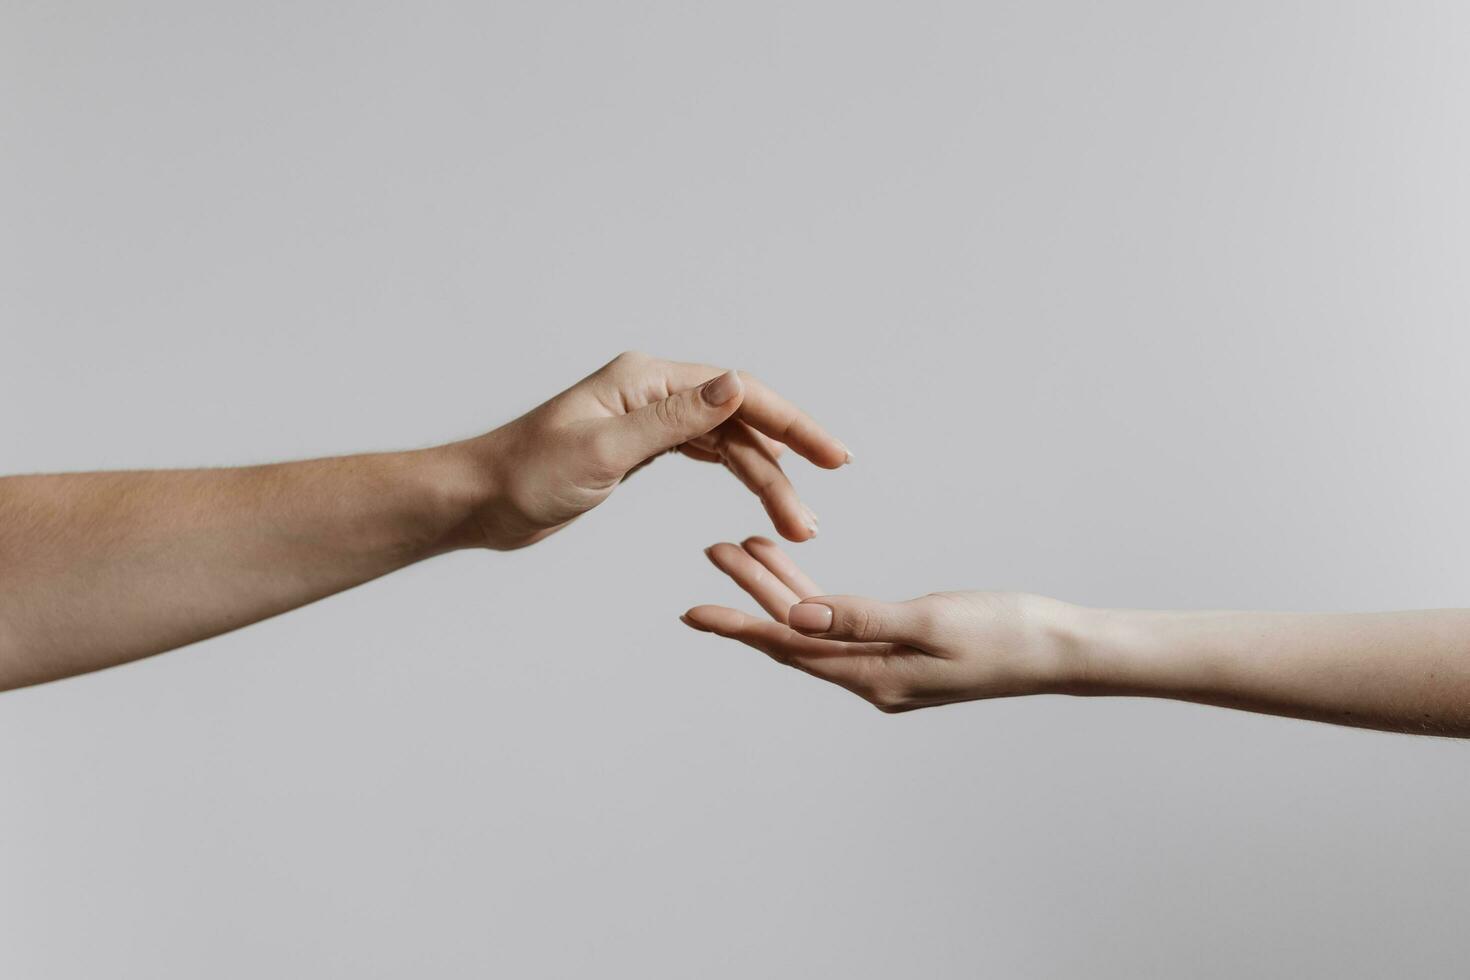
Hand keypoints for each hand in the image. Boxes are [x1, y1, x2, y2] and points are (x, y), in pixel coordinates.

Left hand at [456, 352, 850, 549]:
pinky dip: (735, 471)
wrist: (480, 499)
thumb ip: (672, 422)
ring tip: (795, 523)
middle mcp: (653, 392)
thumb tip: (736, 385)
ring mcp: (648, 419)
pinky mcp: (640, 447)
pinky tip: (759, 489)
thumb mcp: (602, 451)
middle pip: (741, 420)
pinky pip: (704, 452)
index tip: (833, 456)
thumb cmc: (526, 476)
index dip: (792, 423)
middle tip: (810, 520)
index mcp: (647, 381)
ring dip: (762, 480)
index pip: (739, 393)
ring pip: (726, 443)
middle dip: (782, 467)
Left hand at [681, 537, 1080, 710]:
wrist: (1060, 649)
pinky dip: (816, 594)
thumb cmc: (1007, 633)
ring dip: (780, 588)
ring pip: (815, 626)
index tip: (693, 611)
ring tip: (743, 547)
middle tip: (713, 552)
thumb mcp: (933, 621)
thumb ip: (863, 618)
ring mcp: (885, 666)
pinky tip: (798, 569)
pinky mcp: (900, 649)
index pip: (789, 648)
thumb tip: (798, 616)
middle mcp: (871, 678)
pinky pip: (841, 622)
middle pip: (794, 635)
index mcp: (873, 677)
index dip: (740, 626)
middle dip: (750, 595)